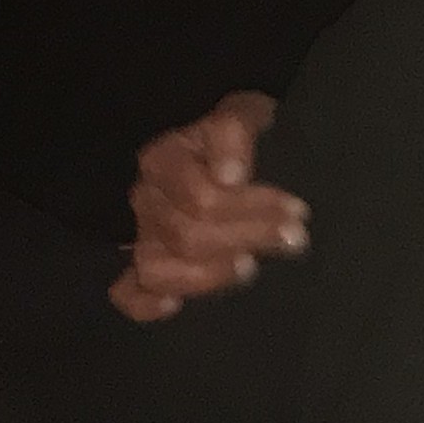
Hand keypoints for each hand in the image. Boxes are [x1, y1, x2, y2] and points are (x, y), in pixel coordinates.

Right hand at [112, 92, 301, 321]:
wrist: (225, 151)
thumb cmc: (237, 136)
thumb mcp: (243, 115)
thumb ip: (233, 133)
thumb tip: (229, 175)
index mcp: (163, 160)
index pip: (200, 198)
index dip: (250, 208)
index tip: (296, 210)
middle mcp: (147, 199)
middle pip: (186, 235)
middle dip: (246, 238)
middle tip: (295, 237)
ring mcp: (143, 235)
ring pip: (157, 267)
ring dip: (206, 274)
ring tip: (250, 267)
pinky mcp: (149, 264)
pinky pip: (127, 292)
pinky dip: (143, 304)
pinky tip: (172, 307)